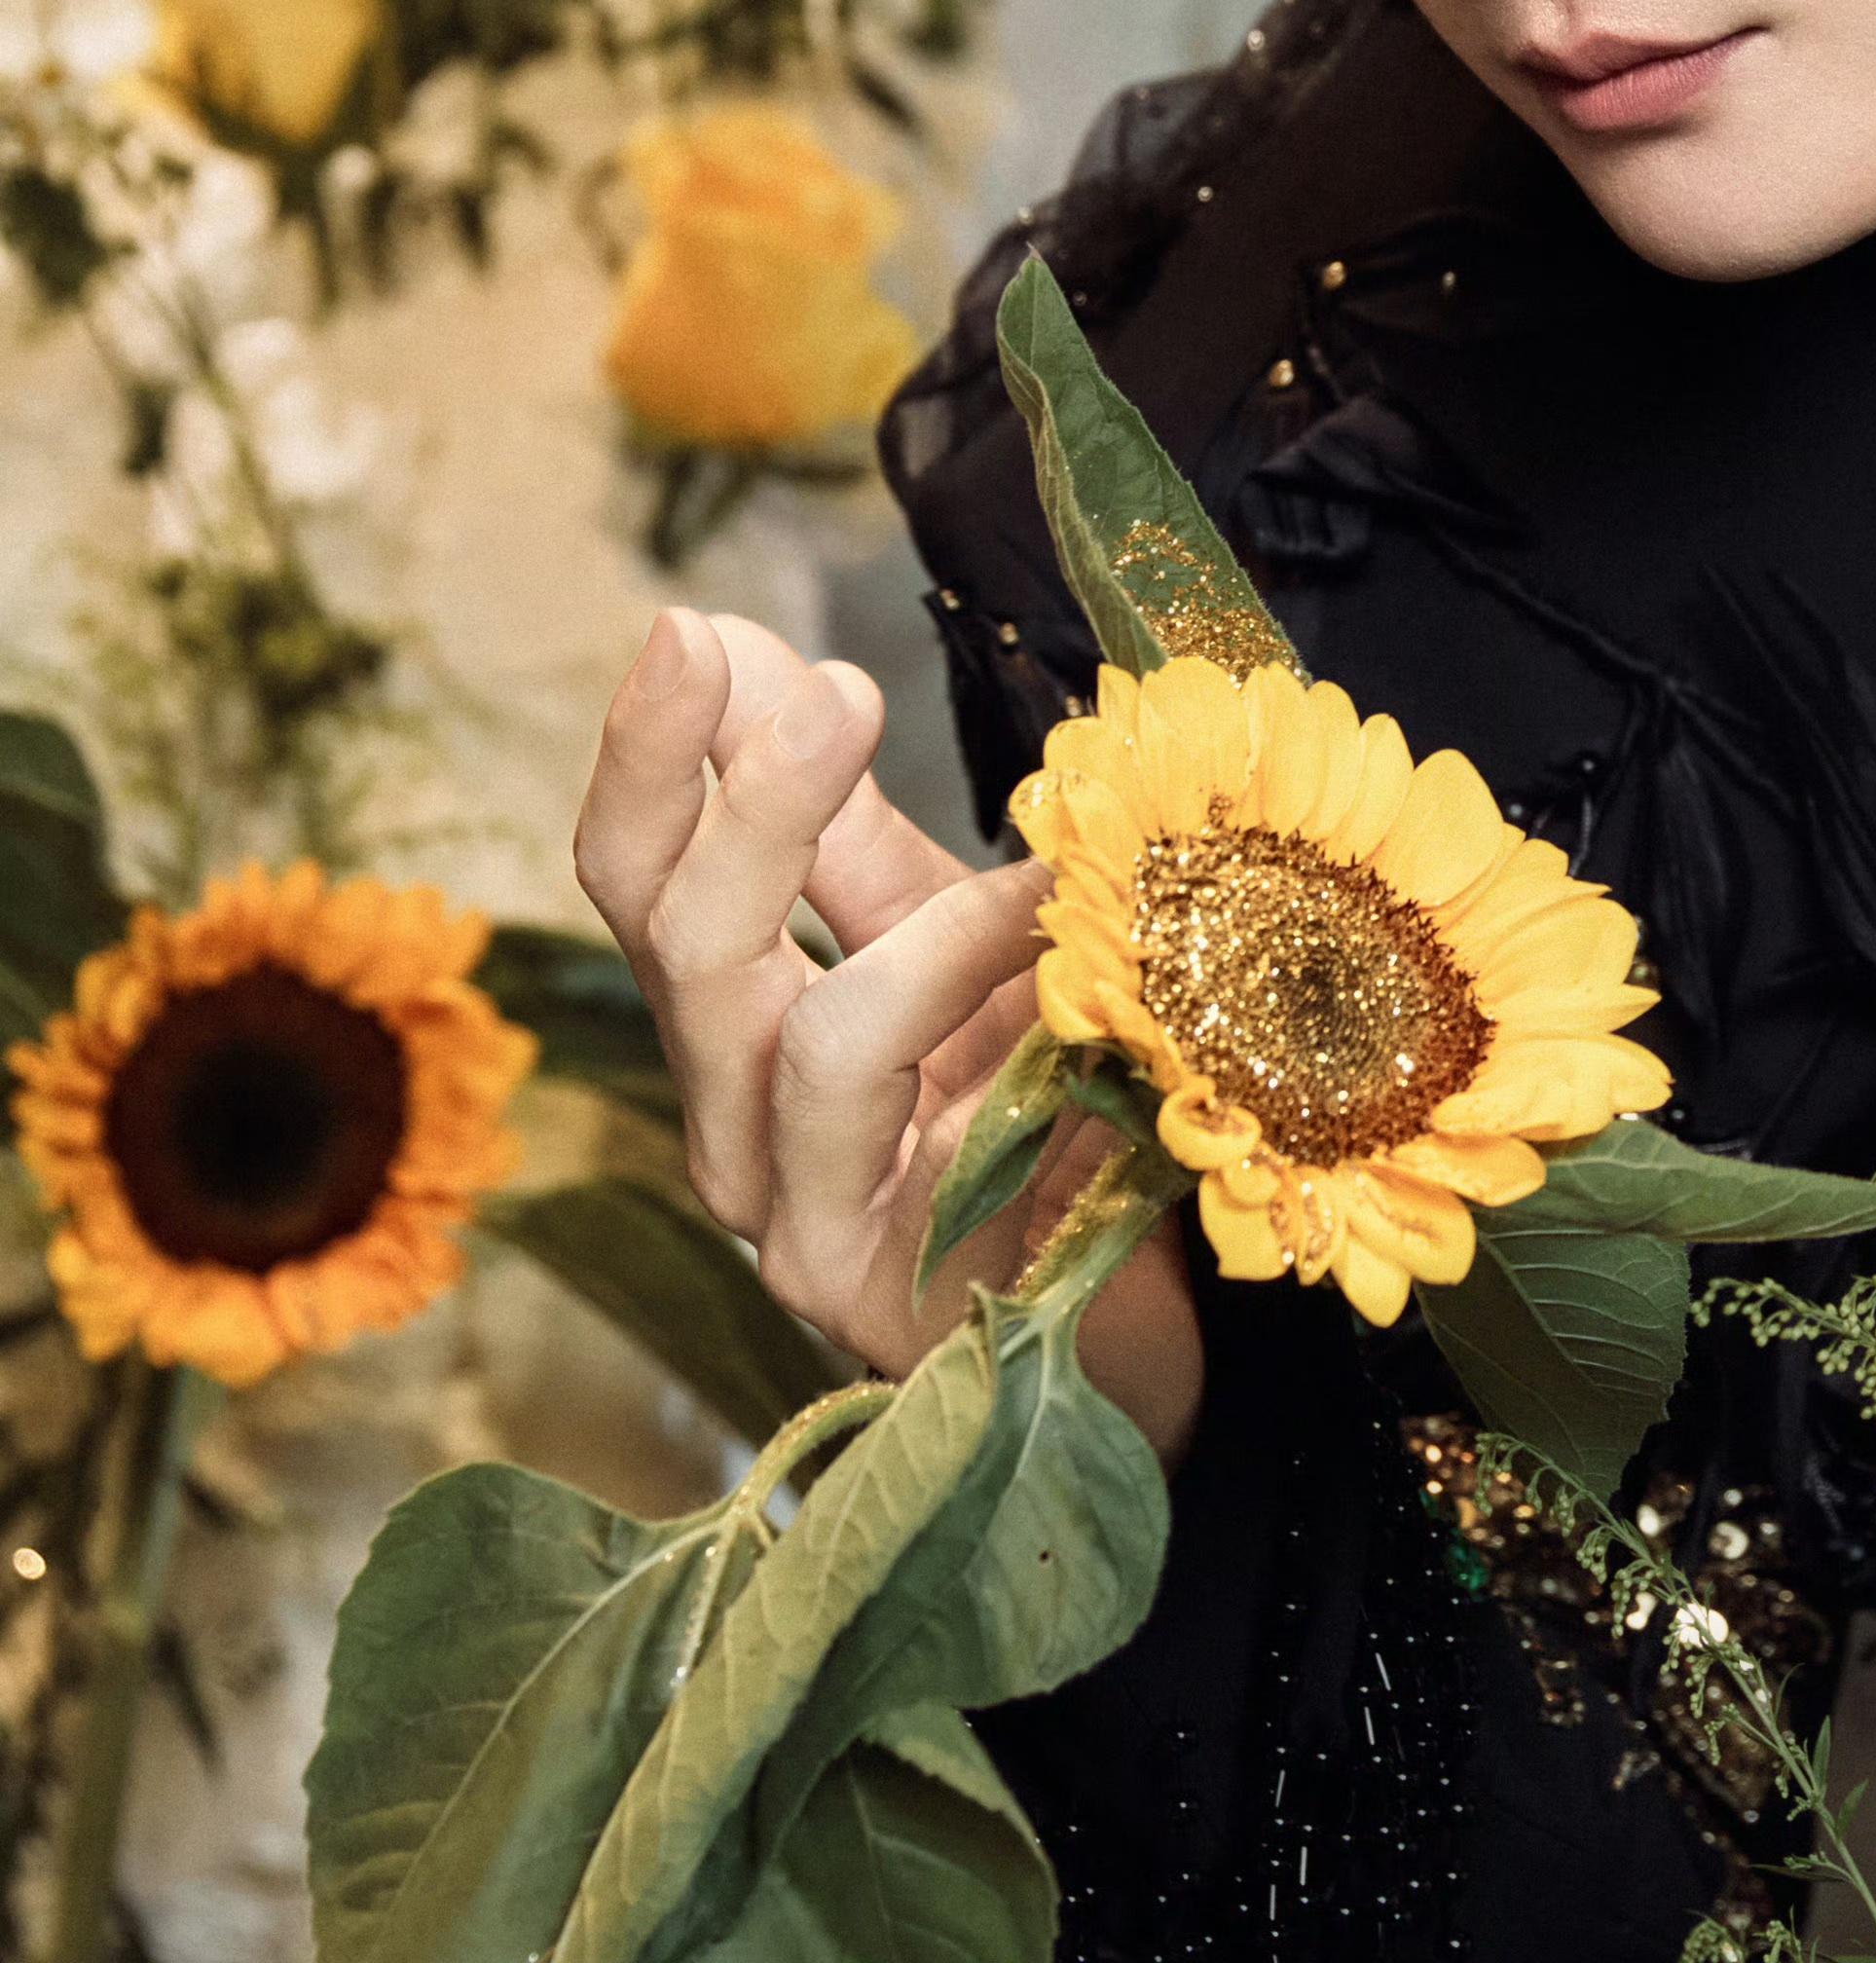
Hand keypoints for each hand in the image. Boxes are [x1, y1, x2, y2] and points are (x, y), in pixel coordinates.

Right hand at [571, 605, 1204, 1448]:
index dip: (652, 753)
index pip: (641, 878)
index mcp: (741, 1031)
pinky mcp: (846, 1272)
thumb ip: (858, 837)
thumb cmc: (1053, 1134)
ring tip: (929, 785)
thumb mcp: (958, 956)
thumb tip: (767, 661)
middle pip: (659, 929)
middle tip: (791, 669)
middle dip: (710, 780)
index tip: (698, 628)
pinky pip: (859, 1082)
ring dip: (823, 859)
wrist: (1146, 1335)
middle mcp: (733, 1118)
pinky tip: (1033, 912)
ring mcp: (779, 1206)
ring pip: (745, 1008)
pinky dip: (937, 967)